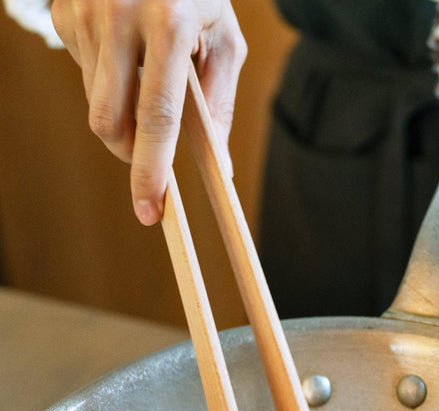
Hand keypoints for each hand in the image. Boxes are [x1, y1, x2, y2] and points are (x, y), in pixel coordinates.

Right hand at [51, 0, 245, 224]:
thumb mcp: (223, 39)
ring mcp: (82, 10)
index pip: (156, 117)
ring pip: (94, 102)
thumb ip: (219, 102)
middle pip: (109, 121)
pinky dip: (106, 79)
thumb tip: (218, 166)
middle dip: (128, 153)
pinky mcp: (62, 10)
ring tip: (145, 73)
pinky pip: (83, 73)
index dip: (150, 170)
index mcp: (167, 22)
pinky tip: (124, 49)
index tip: (150, 211)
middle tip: (150, 154)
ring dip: (121, 110)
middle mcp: (117, 14)